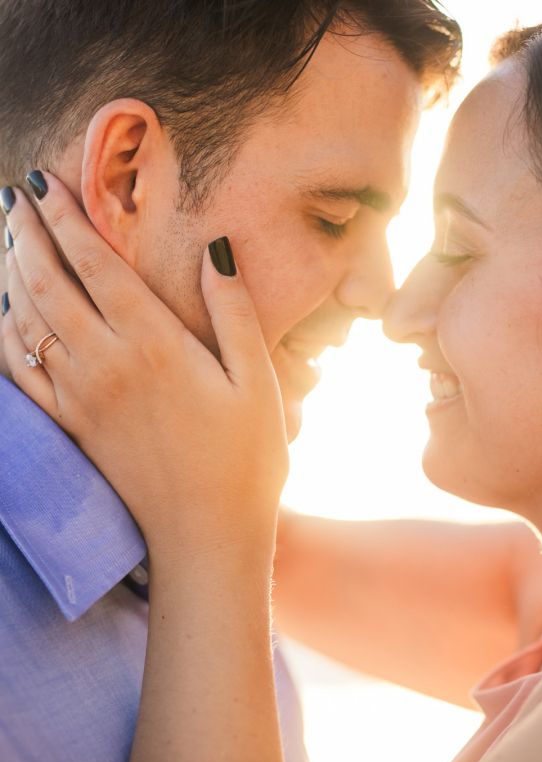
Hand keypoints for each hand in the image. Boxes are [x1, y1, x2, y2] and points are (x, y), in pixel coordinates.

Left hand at [1, 173, 288, 559]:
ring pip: (27, 323)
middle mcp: (107, 366)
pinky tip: (3, 319)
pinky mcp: (74, 428)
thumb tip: (217, 250)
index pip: (97, 267)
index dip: (68, 221)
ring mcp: (83, 399)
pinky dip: (4, 337)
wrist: (207, 536)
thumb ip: (234, 312)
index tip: (46, 186)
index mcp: (156, 346)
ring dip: (11, 276)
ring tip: (6, 242)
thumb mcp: (258, 383)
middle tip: (15, 199)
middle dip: (27, 235)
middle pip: (49, 285)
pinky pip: (21, 374)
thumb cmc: (245, 460)